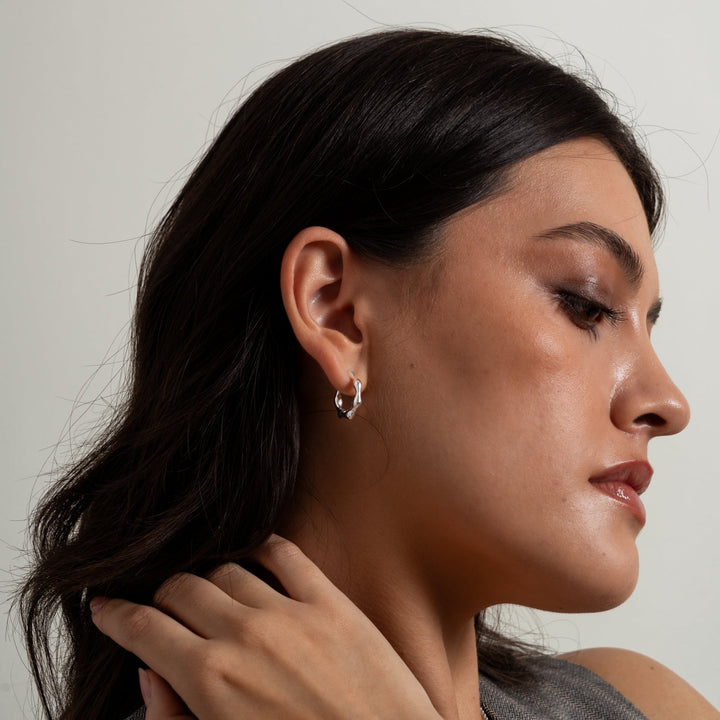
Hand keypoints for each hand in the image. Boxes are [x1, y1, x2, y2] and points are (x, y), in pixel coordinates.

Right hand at [91, 535, 441, 719]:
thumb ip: (175, 717)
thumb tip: (150, 673)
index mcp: (210, 680)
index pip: (144, 628)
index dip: (115, 615)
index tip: (106, 606)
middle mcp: (244, 636)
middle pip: (180, 588)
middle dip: (160, 596)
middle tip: (160, 606)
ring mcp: (290, 613)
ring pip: (225, 567)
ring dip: (207, 575)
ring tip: (208, 589)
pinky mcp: (331, 602)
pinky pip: (284, 553)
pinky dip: (260, 548)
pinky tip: (252, 556)